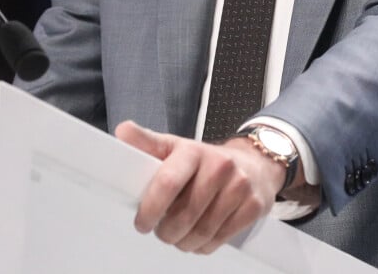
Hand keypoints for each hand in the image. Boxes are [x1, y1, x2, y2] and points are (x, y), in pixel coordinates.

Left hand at [115, 121, 285, 253]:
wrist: (255, 164)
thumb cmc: (207, 160)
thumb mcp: (176, 147)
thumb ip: (148, 143)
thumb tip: (122, 131)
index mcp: (194, 150)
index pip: (168, 182)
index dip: (150, 209)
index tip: (142, 222)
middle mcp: (219, 166)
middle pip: (184, 215)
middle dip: (166, 231)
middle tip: (162, 229)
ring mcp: (239, 186)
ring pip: (200, 232)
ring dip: (183, 241)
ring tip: (179, 234)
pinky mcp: (252, 206)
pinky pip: (219, 240)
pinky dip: (203, 246)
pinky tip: (199, 236)